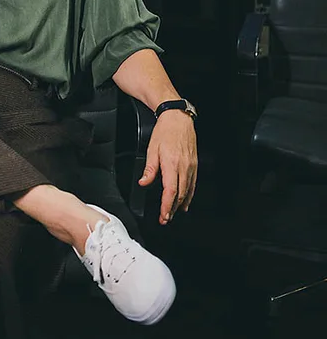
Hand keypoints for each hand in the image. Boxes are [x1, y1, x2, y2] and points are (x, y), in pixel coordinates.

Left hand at [138, 109, 197, 224]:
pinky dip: (189, 195)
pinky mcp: (194, 165)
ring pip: (188, 191)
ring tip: (173, 213)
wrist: (178, 120)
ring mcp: (191, 167)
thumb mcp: (152, 149)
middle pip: (180, 194)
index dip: (166, 206)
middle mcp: (184, 167)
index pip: (170, 191)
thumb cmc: (165, 132)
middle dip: (172, 209)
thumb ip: (149, 169)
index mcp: (172, 164)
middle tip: (165, 218)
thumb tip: (144, 182)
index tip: (163, 215)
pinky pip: (193, 184)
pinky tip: (185, 201)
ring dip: (180, 204)